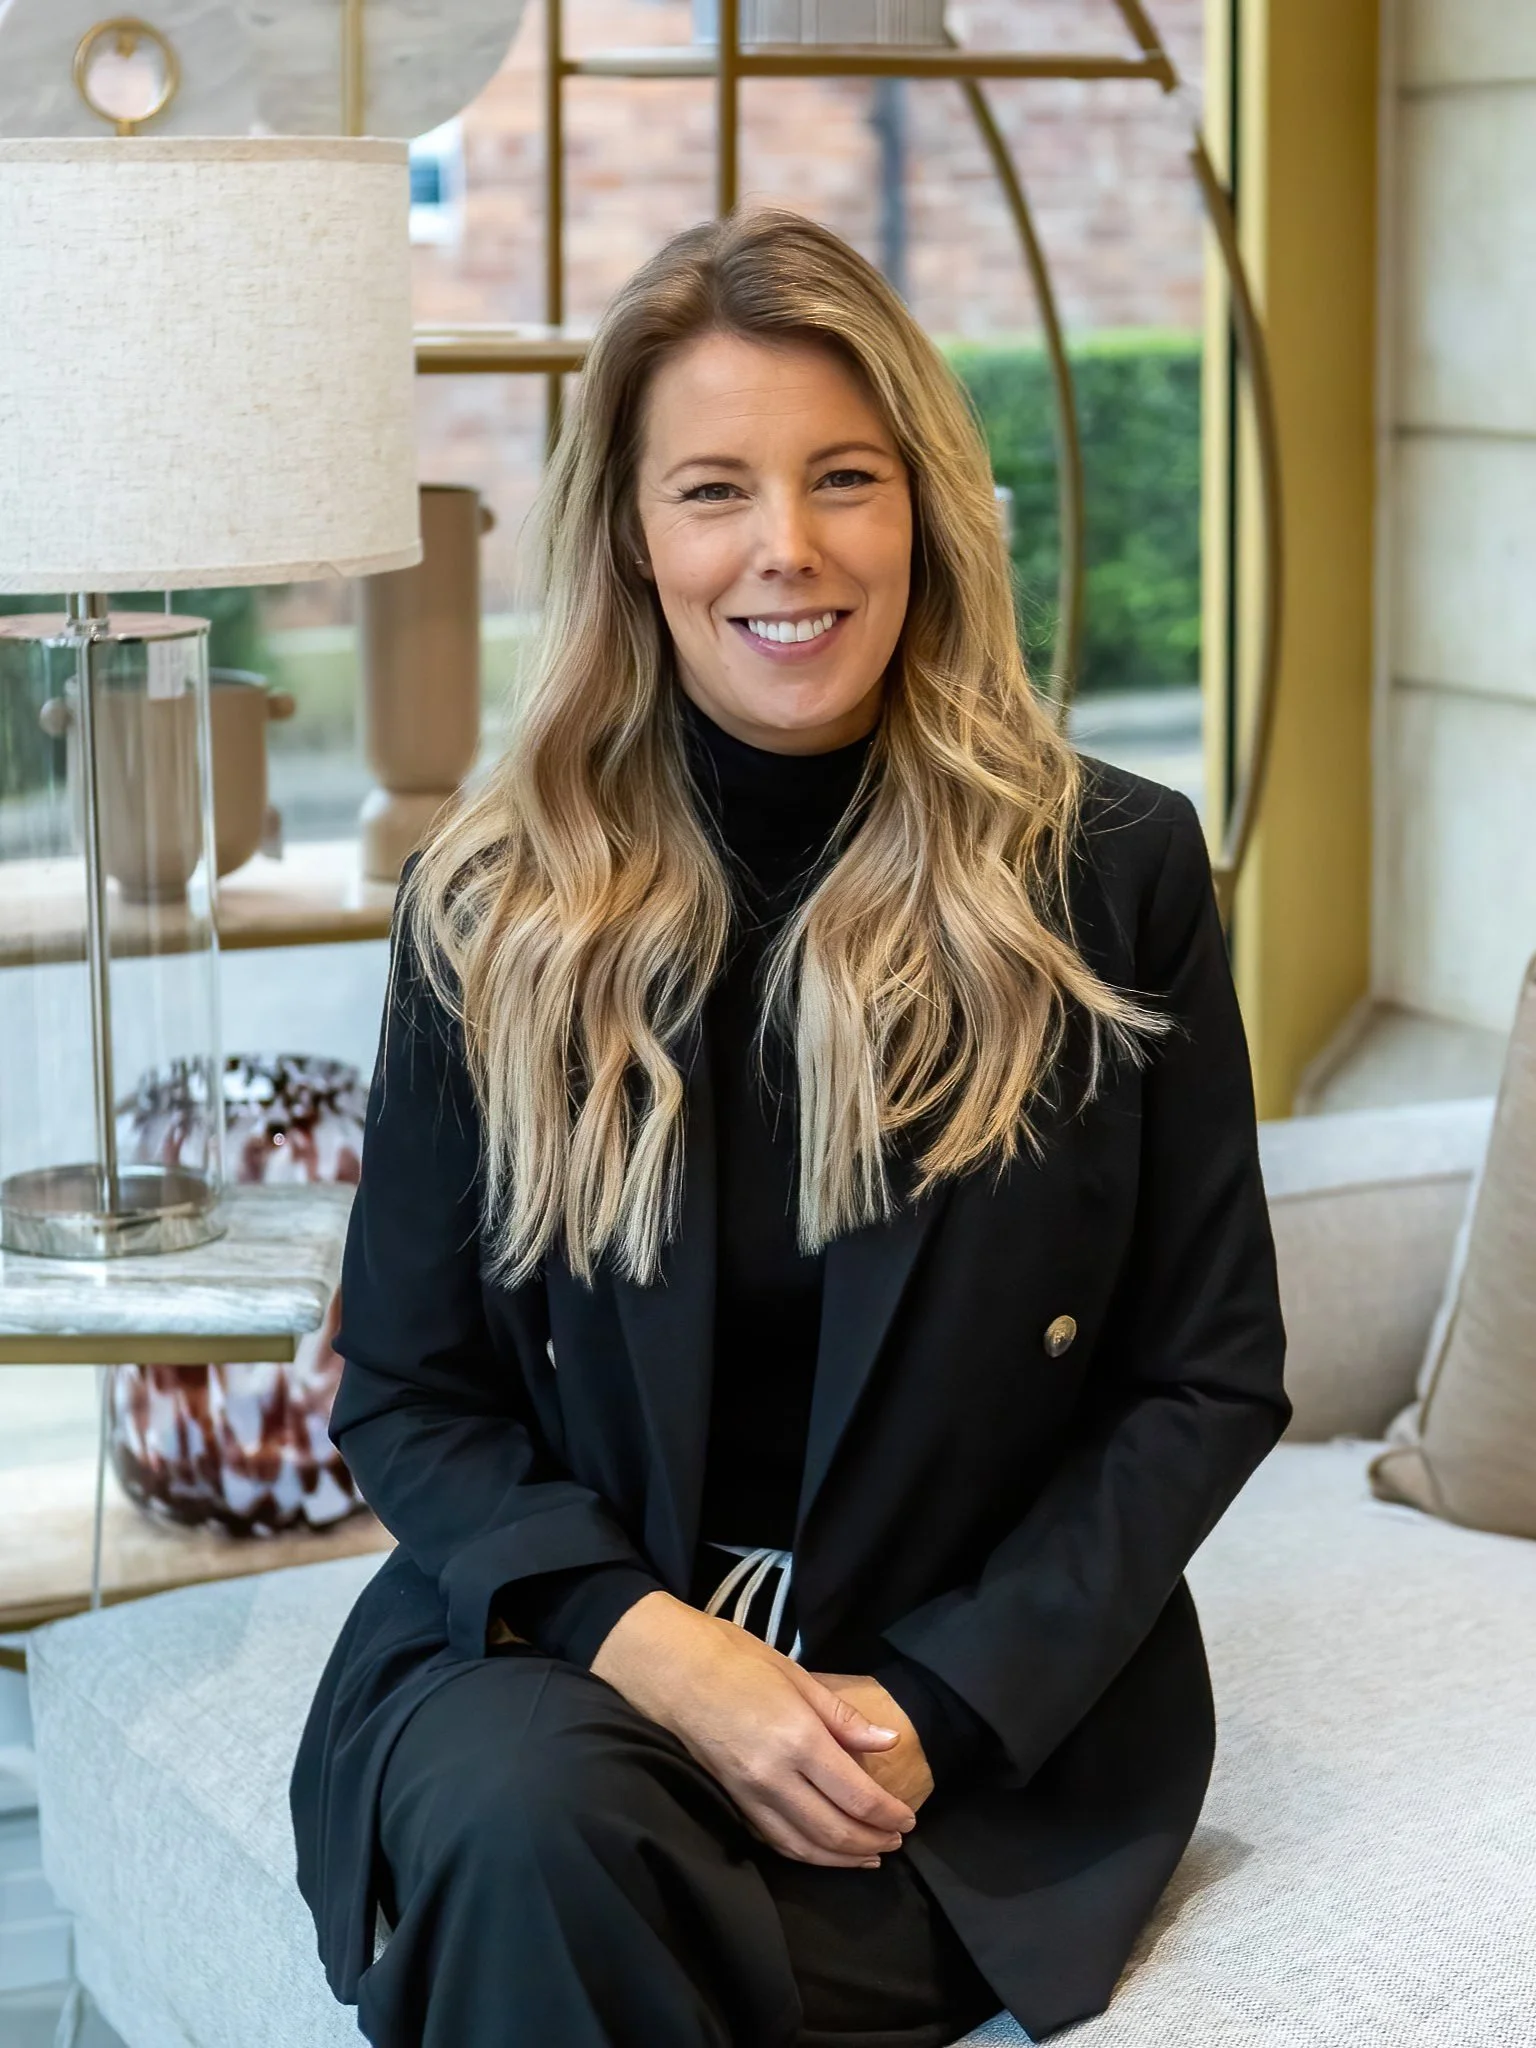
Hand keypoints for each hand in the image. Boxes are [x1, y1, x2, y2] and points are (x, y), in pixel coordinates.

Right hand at [590, 1592, 918, 1867]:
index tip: (909, 1818)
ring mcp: (749, 1795)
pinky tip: (823, 1852)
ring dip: (842, 1858)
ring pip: (804, 1846)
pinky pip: (774, 1841)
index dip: (888, 1814)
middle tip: (897, 1841)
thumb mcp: (798, 1677)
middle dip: (872, 1842)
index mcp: (798, 1740)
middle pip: (834, 1831)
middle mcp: (775, 1777)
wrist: (673, 1670)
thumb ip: (844, 1718)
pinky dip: (805, 1853)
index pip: (856, 1796)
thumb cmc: (739, 1661)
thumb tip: (889, 1742)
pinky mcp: (732, 1802)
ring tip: (870, 1856)